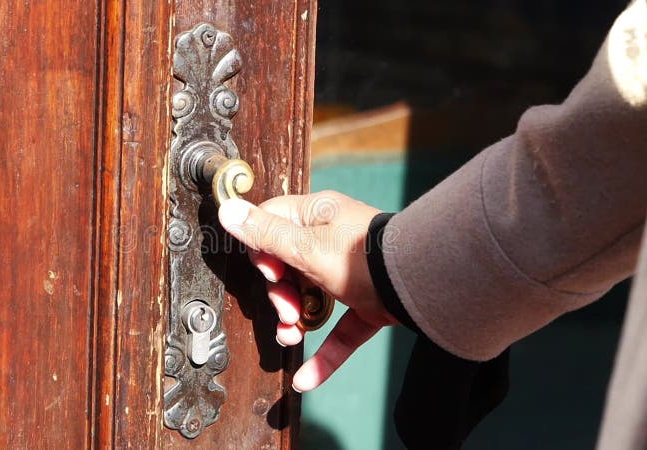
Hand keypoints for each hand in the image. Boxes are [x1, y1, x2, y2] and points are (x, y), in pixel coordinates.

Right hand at [217, 190, 397, 391]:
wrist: (419, 284)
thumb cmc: (364, 258)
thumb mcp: (305, 248)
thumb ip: (265, 235)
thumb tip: (227, 211)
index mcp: (316, 217)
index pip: (271, 224)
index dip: (262, 251)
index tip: (270, 270)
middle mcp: (332, 241)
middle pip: (288, 267)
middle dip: (280, 293)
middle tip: (286, 306)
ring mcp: (351, 274)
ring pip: (311, 300)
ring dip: (295, 322)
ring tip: (291, 336)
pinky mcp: (368, 304)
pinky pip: (340, 330)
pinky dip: (325, 354)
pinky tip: (306, 379)